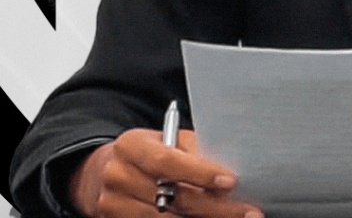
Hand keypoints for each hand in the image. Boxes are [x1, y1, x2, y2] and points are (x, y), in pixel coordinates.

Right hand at [69, 127, 261, 217]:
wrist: (103, 173)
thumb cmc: (148, 152)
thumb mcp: (167, 141)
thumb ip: (193, 152)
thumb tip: (228, 171)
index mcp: (132, 146)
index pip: (168, 161)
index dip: (200, 172)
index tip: (231, 180)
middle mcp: (119, 176)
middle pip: (174, 199)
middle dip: (216, 207)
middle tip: (248, 212)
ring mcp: (113, 206)